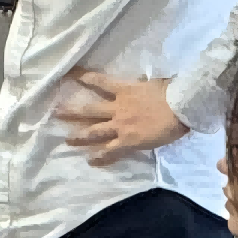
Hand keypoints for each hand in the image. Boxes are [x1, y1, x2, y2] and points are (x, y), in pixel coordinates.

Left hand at [57, 72, 188, 159]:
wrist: (181, 106)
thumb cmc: (173, 91)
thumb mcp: (154, 82)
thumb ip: (144, 85)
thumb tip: (145, 83)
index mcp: (125, 89)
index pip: (99, 81)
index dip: (83, 77)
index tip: (69, 76)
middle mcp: (117, 108)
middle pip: (89, 110)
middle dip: (71, 112)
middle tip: (55, 113)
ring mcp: (121, 126)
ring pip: (94, 132)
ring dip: (79, 136)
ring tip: (67, 140)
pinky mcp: (128, 141)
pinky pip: (111, 151)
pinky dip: (101, 157)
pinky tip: (91, 162)